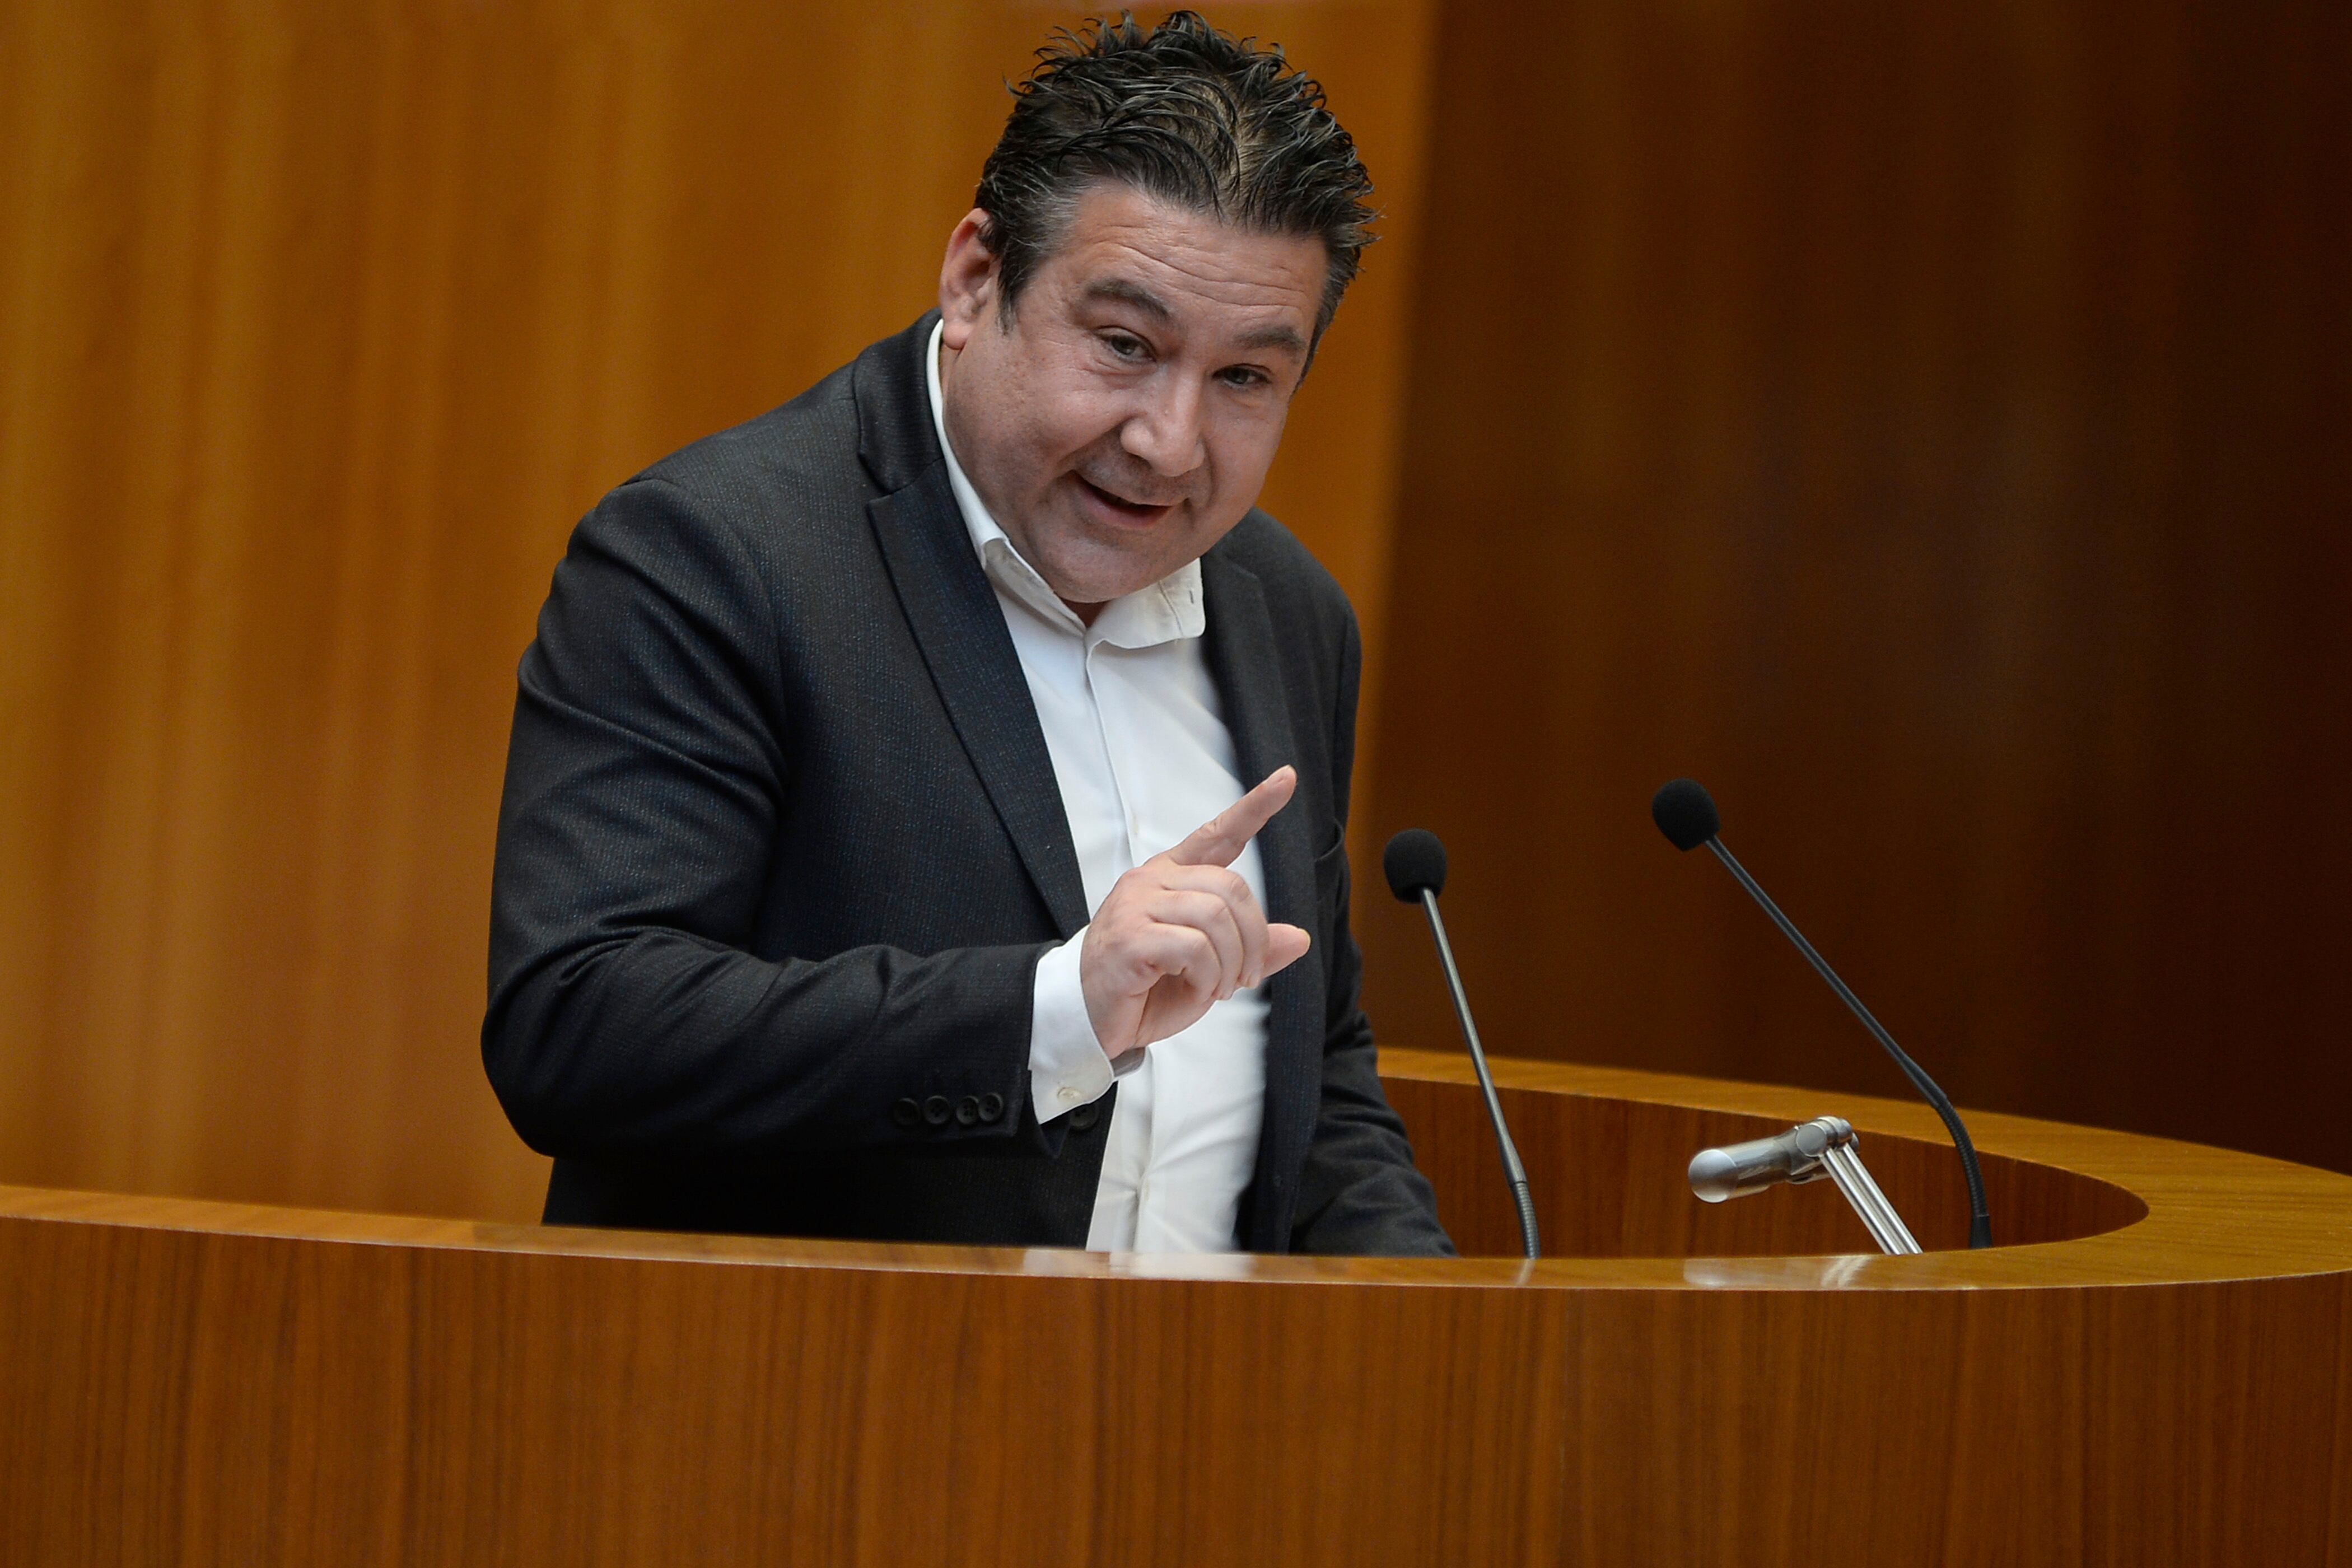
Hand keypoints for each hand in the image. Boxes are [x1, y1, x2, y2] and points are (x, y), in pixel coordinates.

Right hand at [1080, 766, 1312, 1059]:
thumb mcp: (1210, 970)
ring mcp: (1137, 905)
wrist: (1088, 1018)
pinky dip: (1209, 975)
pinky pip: (1194, 946)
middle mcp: (1152, 880)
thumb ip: (1249, 950)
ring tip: (1219, 988)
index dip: (1254, 807)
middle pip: (1231, 887)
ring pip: (1215, 916)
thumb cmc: (1145, 988)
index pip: (1217, 834)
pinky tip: (1199, 989)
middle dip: (1253, 938)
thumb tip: (1299, 938)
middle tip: (1246, 977)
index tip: (1285, 779)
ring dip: (1231, 963)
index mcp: (1171, 877)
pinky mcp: (1129, 936)